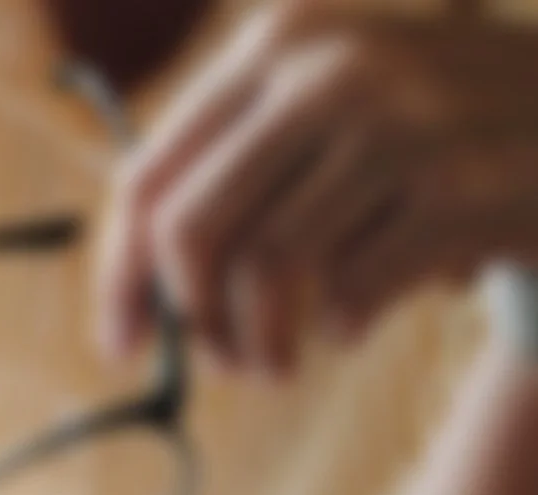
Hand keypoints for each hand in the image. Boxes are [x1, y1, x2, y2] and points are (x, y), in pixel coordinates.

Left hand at [95, 1, 537, 375]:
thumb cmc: (443, 134)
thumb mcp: (339, 111)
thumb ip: (239, 174)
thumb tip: (133, 291)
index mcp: (282, 42)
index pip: (151, 176)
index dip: (121, 274)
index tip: (121, 343)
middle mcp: (332, 67)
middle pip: (194, 231)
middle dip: (194, 319)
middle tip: (220, 364)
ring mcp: (403, 120)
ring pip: (270, 269)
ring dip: (263, 341)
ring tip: (278, 365)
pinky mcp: (462, 185)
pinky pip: (355, 288)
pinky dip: (345, 326)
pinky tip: (356, 328)